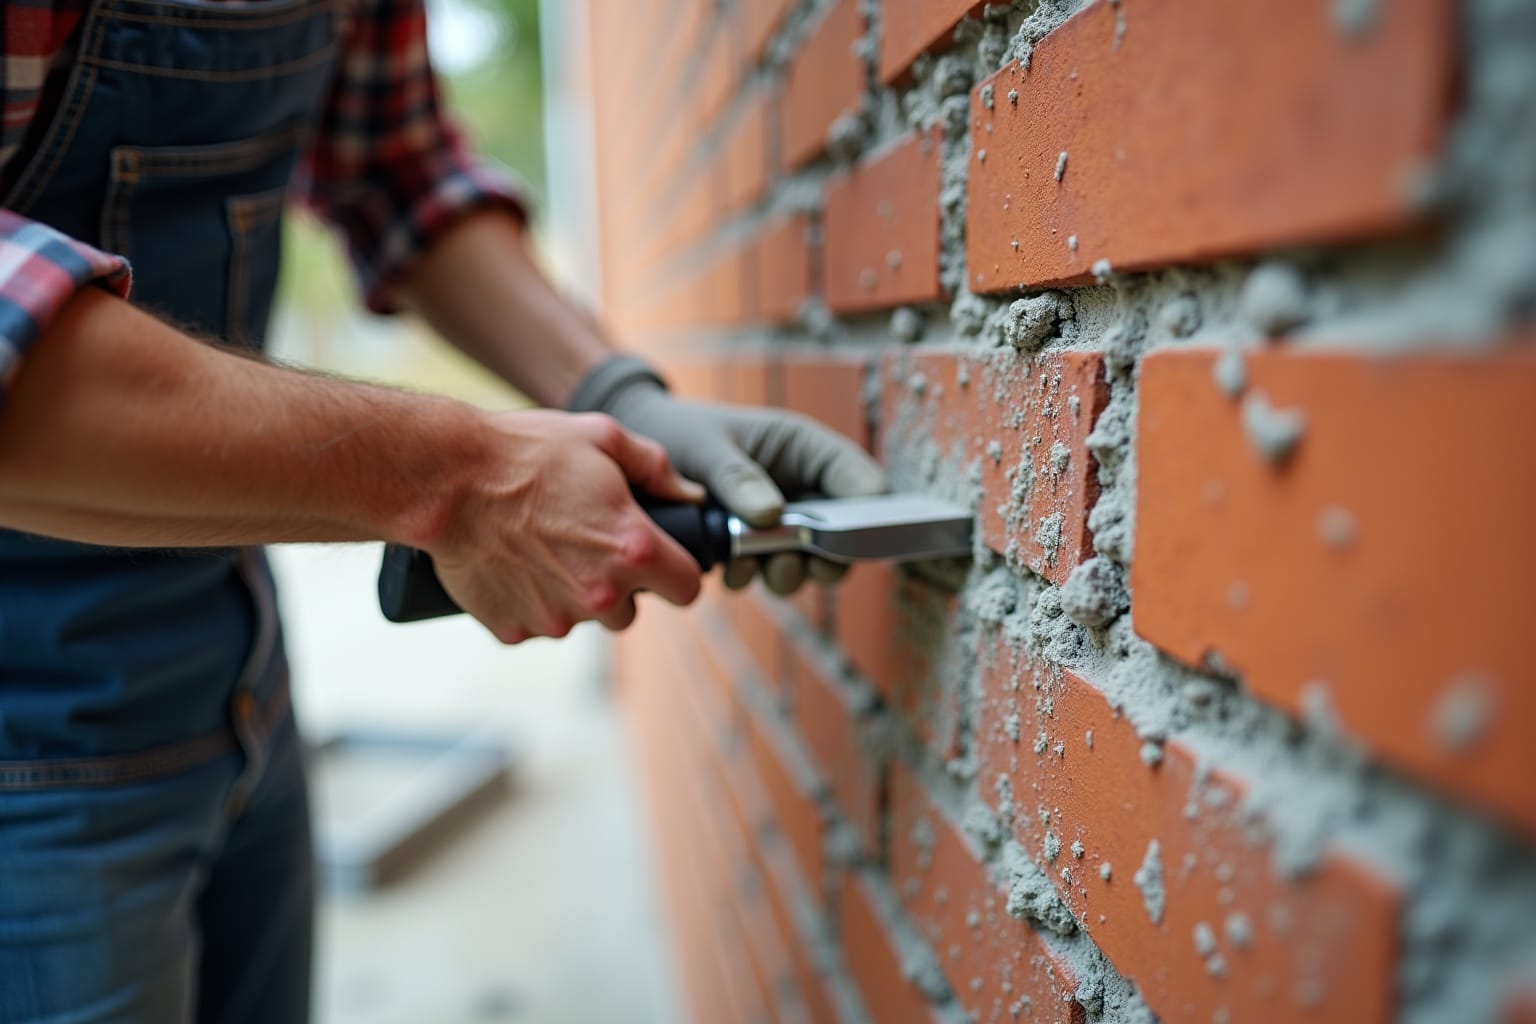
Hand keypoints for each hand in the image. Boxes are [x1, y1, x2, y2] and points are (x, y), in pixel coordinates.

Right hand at [427, 410, 703, 642]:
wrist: (445, 478)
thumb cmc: (526, 452)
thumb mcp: (602, 438)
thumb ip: (656, 467)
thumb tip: (689, 493)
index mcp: (633, 548)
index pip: (687, 589)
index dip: (676, 573)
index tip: (660, 561)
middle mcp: (600, 594)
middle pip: (630, 612)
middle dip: (616, 585)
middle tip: (585, 545)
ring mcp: (555, 619)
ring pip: (581, 620)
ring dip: (571, 595)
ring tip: (541, 548)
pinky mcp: (514, 630)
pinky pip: (534, 624)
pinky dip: (527, 603)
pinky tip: (512, 565)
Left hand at [595, 372, 887, 593]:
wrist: (637, 459)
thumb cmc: (679, 432)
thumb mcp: (707, 446)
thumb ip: (738, 477)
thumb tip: (771, 515)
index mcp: (805, 449)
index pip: (862, 481)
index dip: (869, 512)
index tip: (848, 535)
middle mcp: (802, 487)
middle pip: (846, 534)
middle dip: (826, 556)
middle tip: (799, 560)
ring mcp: (783, 521)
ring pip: (812, 562)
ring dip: (787, 572)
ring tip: (751, 563)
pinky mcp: (758, 547)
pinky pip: (772, 574)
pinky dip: (755, 578)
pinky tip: (730, 567)